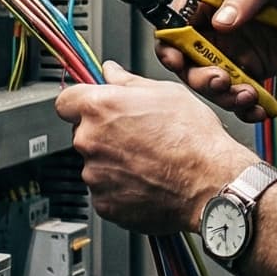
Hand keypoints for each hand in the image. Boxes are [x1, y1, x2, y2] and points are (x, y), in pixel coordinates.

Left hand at [55, 59, 255, 232]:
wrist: (210, 183)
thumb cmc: (194, 138)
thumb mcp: (166, 93)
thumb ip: (128, 82)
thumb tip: (111, 72)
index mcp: (101, 108)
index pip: (66, 101)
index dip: (80, 103)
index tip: (92, 108)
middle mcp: (90, 141)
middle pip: (82, 134)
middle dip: (103, 134)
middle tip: (137, 136)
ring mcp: (95, 175)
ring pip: (95, 164)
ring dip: (113, 162)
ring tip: (148, 161)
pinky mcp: (104, 203)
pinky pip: (105, 191)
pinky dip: (121, 187)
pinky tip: (147, 181)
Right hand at [155, 0, 276, 120]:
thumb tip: (220, 19)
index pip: (178, 21)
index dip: (170, 41)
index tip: (176, 57)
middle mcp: (218, 29)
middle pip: (188, 59)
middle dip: (197, 76)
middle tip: (219, 80)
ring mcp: (234, 53)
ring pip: (211, 82)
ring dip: (223, 95)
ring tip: (246, 94)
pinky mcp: (252, 72)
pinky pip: (239, 94)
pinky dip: (245, 106)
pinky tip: (256, 107)